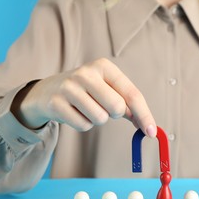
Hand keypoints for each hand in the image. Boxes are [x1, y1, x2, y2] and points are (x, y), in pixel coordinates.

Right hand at [12, 58, 156, 136]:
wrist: (47, 91)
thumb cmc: (85, 91)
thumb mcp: (106, 88)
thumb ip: (126, 103)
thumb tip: (147, 125)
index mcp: (104, 66)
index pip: (132, 94)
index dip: (144, 115)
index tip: (152, 132)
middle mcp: (86, 73)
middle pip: (117, 108)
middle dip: (113, 114)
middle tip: (102, 107)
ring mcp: (69, 87)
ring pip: (100, 119)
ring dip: (96, 119)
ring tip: (85, 108)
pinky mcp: (57, 103)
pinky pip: (83, 126)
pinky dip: (83, 124)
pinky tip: (74, 112)